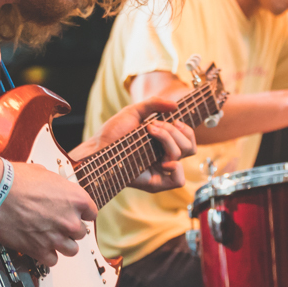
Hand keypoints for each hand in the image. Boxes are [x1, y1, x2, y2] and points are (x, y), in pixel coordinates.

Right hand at [0, 163, 96, 268]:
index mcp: (76, 199)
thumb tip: (55, 189)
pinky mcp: (39, 250)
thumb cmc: (16, 180)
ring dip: (62, 244)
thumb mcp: (45, 174)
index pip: (91, 213)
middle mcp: (70, 220)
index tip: (75, 216)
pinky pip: (52, 260)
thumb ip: (57, 187)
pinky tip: (39, 247)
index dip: (81, 214)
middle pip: (81, 233)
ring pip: (71, 250)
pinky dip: (47, 255)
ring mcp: (56, 237)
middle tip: (56, 224)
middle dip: (69, 229)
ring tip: (50, 238)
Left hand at [71, 97, 196, 193]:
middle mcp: (164, 157)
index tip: (174, 120)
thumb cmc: (113, 132)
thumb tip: (175, 104)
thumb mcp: (133, 111)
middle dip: (173, 131)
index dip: (186, 130)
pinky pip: (178, 181)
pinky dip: (176, 168)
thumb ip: (154, 104)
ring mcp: (160, 171)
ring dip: (169, 140)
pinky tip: (162, 160)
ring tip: (150, 132)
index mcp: (164, 145)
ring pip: (182, 157)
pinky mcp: (154, 183)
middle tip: (152, 126)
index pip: (188, 142)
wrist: (98, 147)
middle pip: (188, 148)